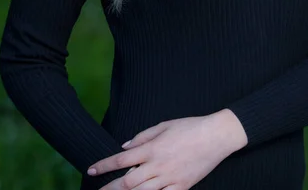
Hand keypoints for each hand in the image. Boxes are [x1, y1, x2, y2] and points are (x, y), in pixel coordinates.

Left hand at [87, 111, 246, 188]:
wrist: (216, 136)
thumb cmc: (190, 126)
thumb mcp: (164, 125)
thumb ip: (142, 136)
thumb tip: (125, 147)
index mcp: (153, 148)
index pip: (122, 159)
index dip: (104, 165)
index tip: (91, 169)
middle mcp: (158, 166)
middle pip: (127, 182)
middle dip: (109, 188)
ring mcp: (170, 179)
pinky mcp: (182, 187)